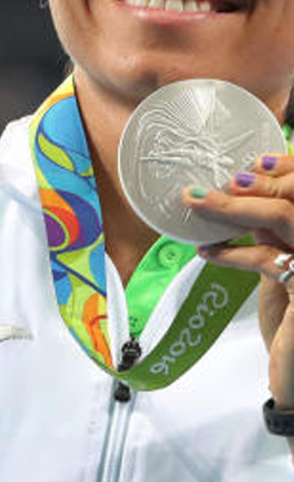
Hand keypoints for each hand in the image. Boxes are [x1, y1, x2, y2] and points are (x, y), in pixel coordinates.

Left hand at [189, 152, 293, 443]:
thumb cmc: (292, 318)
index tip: (253, 163)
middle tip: (217, 180)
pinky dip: (232, 251)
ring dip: (236, 206)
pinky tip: (206, 251)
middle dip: (258, 182)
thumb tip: (240, 192)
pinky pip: (269, 258)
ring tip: (198, 203)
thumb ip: (274, 233)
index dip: (290, 168)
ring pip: (284, 217)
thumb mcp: (284, 265)